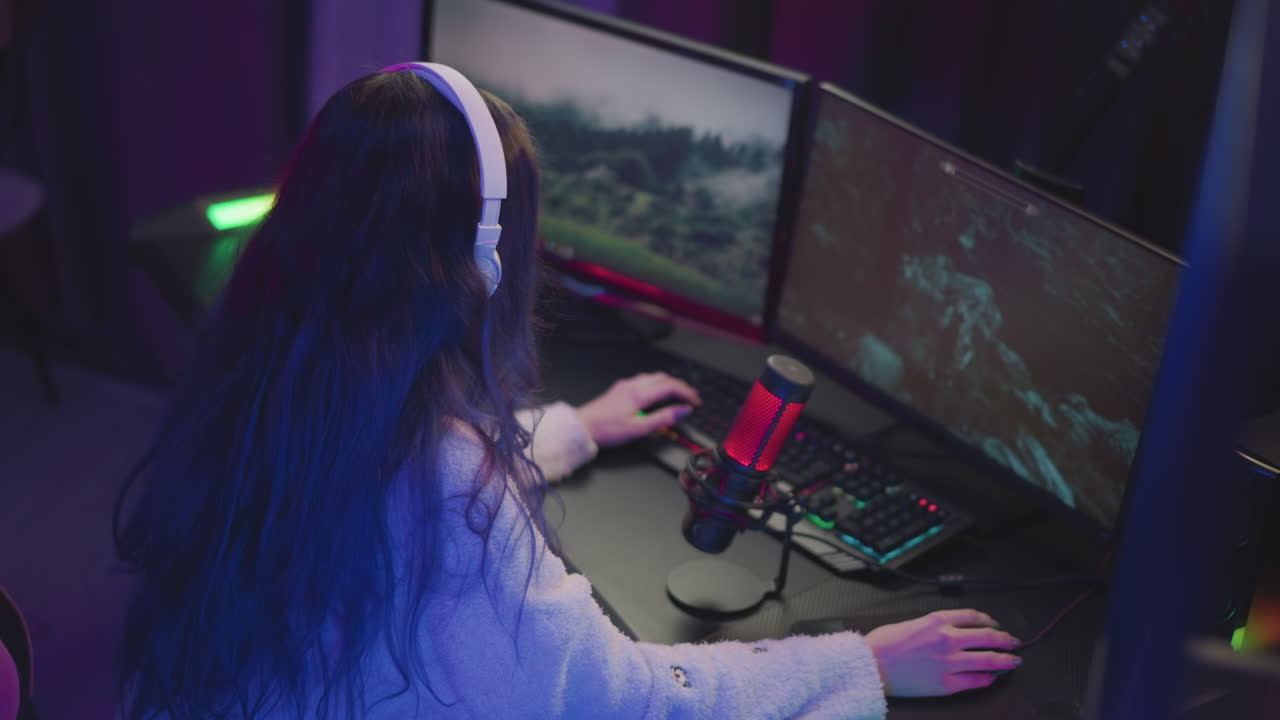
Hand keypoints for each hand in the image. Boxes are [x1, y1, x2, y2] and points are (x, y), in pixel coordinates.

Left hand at [575, 372, 700, 447]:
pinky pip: (643, 380)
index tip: (695, 401)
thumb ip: (663, 419)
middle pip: (663, 378)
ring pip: (653, 377)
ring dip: (668, 383)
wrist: (582, 426)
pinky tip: (655, 393)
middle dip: (680, 386)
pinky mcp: (619, 389)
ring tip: (676, 393)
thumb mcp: (639, 429)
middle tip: (690, 396)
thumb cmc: (606, 430)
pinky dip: (656, 384)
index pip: (671, 386)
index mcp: (639, 394)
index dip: (687, 393)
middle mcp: (633, 385)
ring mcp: (625, 385)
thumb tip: (682, 411)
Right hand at [864, 609, 1021, 696]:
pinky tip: (992, 678)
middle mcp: (947, 638)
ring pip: (988, 659)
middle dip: (1005, 639)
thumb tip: (950, 632)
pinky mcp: (946, 683)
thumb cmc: (883, 644)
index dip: (989, 620)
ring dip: (1005, 660)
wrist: (870, 665)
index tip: (995, 624)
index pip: (973, 616)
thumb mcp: (910, 624)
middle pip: (988, 636)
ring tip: (1013, 661)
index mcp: (937, 620)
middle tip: (1014, 642)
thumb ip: (933, 626)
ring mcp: (949, 662)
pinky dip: (987, 678)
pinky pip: (975, 680)